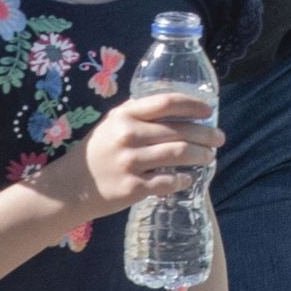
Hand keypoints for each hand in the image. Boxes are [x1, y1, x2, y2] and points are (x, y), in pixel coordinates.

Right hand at [64, 91, 221, 219]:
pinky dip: (183, 180)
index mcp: (125, 114)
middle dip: (206, 135)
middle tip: (219, 139)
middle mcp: (128, 135)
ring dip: (200, 156)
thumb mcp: (112, 123)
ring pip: (179, 154)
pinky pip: (168, 182)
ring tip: (209, 157)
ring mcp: (130, 162)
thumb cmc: (97, 151)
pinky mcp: (133, 187)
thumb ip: (139, 113)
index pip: (167, 103)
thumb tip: (177, 108)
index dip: (193, 105)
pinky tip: (188, 179)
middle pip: (180, 131)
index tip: (209, 111)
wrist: (71, 186)